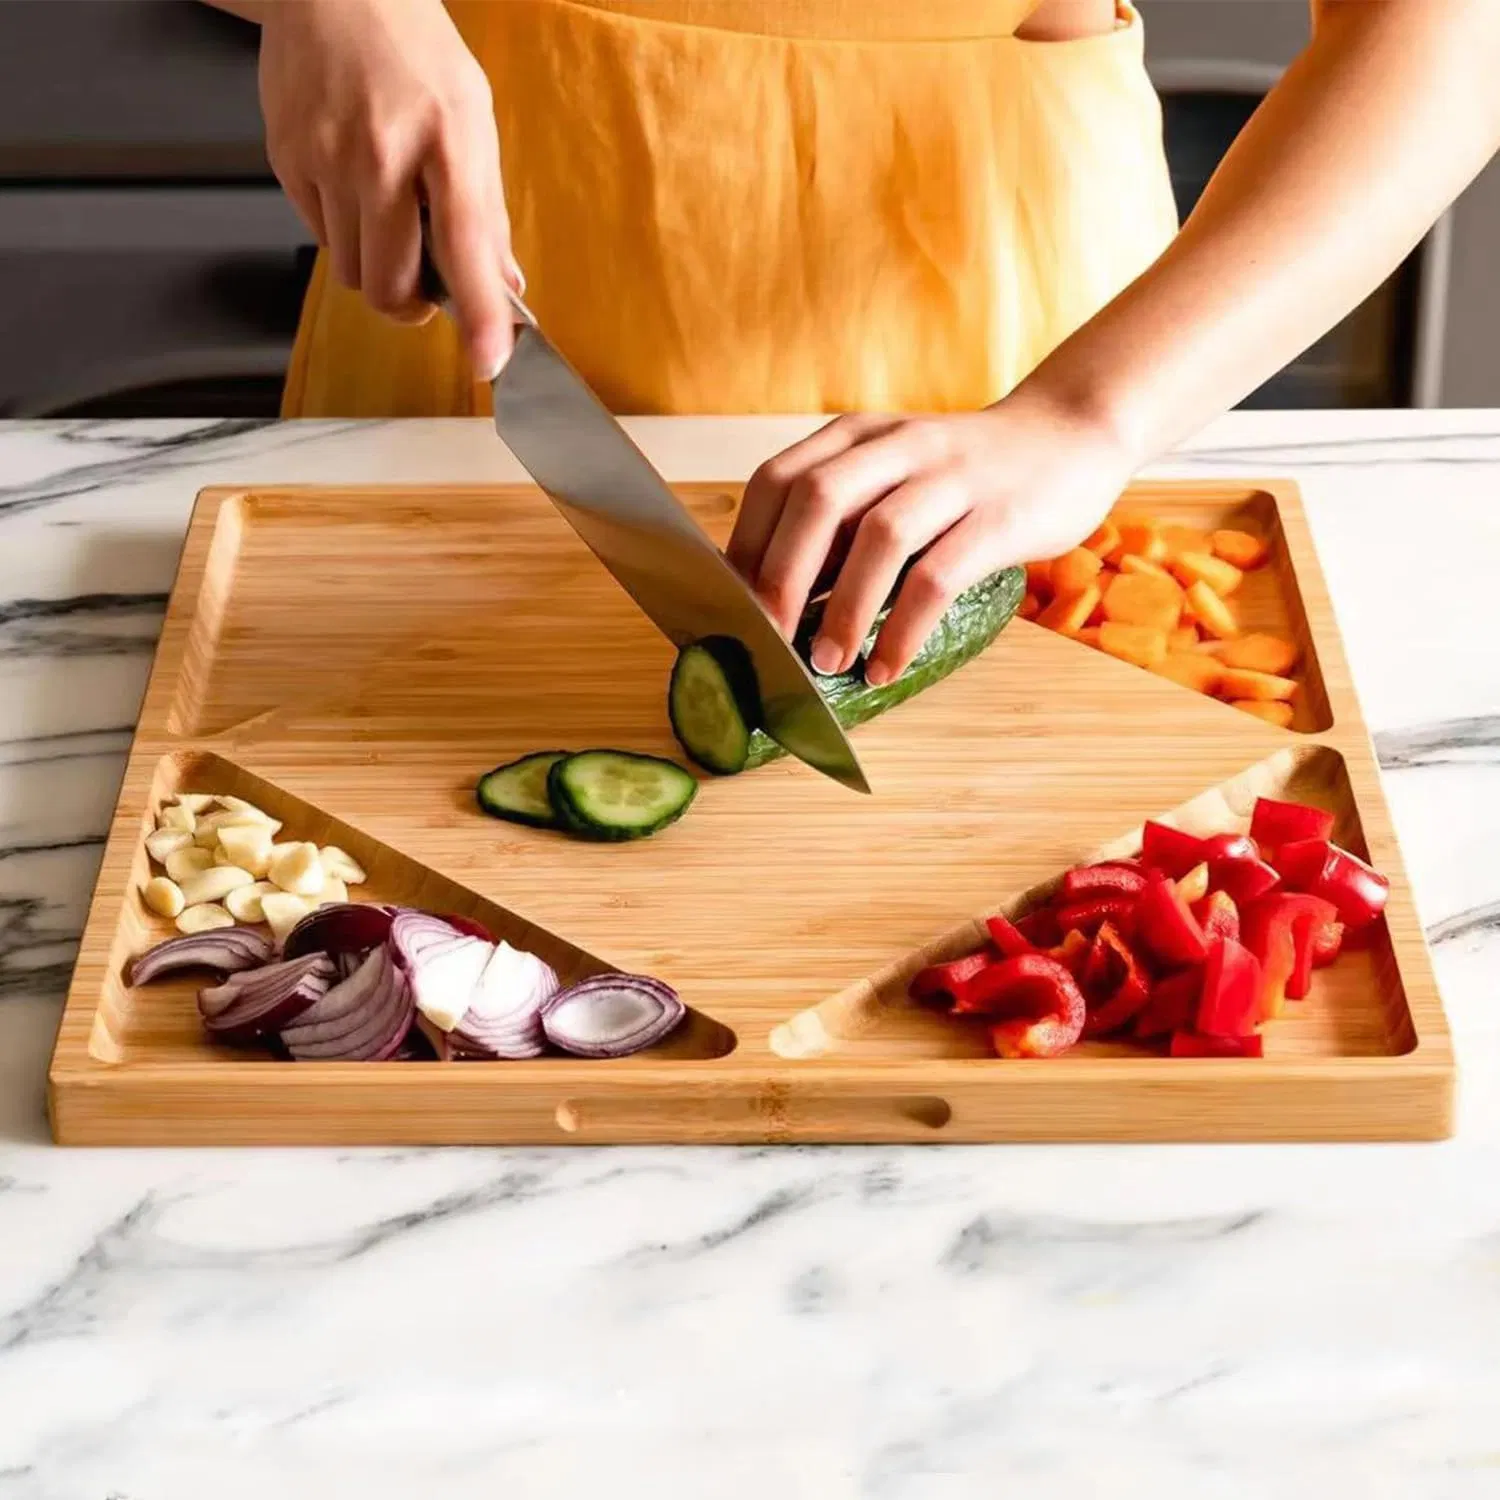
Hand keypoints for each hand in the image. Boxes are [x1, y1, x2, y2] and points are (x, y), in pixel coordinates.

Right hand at [258, 0, 518, 377]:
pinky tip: (356, 189)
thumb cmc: (415, 53)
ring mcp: (326, 160)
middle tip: (428, 284)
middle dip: (413, 304)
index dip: (480, 317)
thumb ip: (488, 210)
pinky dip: (345, 234)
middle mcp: (381, 157)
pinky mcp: (287, 160)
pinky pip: (321, 238)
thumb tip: (504, 284)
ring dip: (378, 268)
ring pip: (353, 273)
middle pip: (391, 287)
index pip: (466, 252)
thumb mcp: (474, 119)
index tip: (489, 362)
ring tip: (391, 218)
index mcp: (445, 144)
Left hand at [727, 388, 1137, 684]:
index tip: (730, 606)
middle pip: (818, 500)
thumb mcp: (894, 477)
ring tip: (828, 664)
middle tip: (767, 640)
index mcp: (859, 436)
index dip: (747, 543)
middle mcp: (899, 446)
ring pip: (881, 537)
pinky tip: (886, 665)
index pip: (778, 480)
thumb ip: (842, 521)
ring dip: (844, 608)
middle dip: (782, 575)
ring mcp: (952, 477)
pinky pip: (939, 576)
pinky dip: (904, 628)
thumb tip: (773, 598)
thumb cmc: (966, 477)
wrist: (1072, 436)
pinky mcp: (1000, 516)